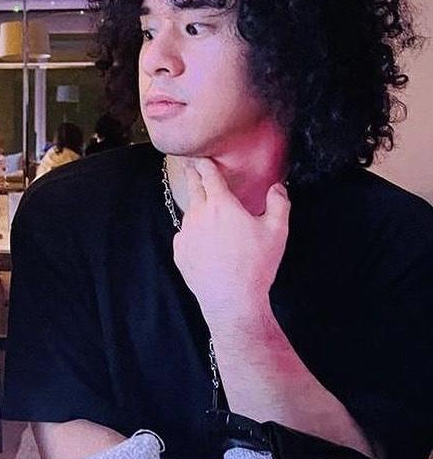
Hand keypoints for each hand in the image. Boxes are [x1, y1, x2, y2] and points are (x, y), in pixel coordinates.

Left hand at [172, 159, 289, 321]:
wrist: (232, 299)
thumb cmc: (256, 264)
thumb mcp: (277, 231)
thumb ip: (279, 203)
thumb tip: (278, 187)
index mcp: (221, 205)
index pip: (210, 176)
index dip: (206, 165)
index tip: (202, 159)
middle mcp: (198, 215)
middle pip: (194, 189)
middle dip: (193, 176)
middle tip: (190, 168)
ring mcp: (185, 234)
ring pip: (189, 214)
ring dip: (195, 208)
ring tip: (200, 207)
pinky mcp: (179, 253)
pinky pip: (184, 236)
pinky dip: (191, 233)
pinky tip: (200, 240)